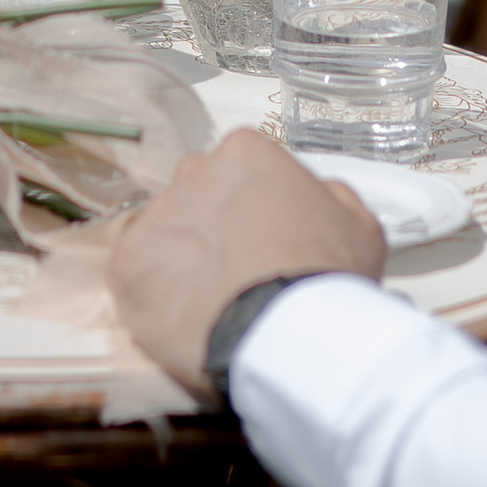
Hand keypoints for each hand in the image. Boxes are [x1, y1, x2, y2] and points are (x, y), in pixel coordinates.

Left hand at [108, 128, 383, 399]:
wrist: (288, 335)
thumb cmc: (327, 277)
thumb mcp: (357, 224)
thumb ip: (328, 196)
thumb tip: (314, 196)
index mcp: (246, 151)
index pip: (238, 168)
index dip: (252, 207)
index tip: (262, 239)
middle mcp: (194, 171)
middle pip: (197, 194)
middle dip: (211, 226)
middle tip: (235, 271)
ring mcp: (157, 215)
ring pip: (164, 234)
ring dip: (181, 260)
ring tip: (211, 303)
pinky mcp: (128, 262)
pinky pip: (135, 271)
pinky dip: (153, 291)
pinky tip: (183, 314)